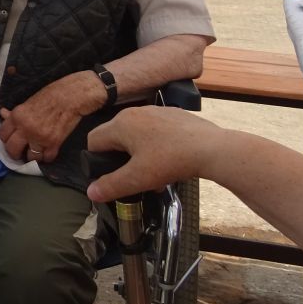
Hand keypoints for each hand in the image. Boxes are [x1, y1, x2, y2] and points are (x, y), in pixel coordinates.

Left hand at [0, 72, 101, 163]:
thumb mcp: (28, 103)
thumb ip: (15, 113)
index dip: (7, 139)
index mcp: (17, 117)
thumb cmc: (49, 96)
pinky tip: (47, 151)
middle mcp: (26, 129)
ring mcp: (40, 137)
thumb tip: (3, 113)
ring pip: (30, 157)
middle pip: (12, 150)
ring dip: (32, 156)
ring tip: (35, 152)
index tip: (11, 140)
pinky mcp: (54, 143)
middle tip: (20, 152)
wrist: (70, 97)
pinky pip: (47, 158)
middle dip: (15, 153)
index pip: (3, 135)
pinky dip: (47, 157)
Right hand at [86, 107, 221, 201]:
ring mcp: (156, 111)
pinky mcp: (175, 114)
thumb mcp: (138, 178)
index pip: (94, 140)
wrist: (212, 149)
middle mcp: (135, 112)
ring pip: (137, 134)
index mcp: (120, 125)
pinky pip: (156, 130)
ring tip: (155, 172)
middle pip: (116, 136)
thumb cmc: (170, 161)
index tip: (110, 175)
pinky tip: (172, 159)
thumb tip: (90, 193)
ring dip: (139, 152)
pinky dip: (157, 144)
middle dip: (120, 158)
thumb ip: (111, 186)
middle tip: (134, 177)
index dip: (96, 160)